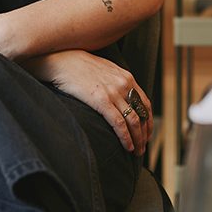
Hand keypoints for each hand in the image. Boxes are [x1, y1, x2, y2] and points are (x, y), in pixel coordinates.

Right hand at [24, 50, 151, 154]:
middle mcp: (124, 84)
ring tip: (136, 151)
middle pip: (141, 114)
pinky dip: (126, 138)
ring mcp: (113, 92)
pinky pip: (119, 123)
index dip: (148, 121)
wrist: (63, 60)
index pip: (145, 103)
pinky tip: (127, 147)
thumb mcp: (105, 69)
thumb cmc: (80, 66)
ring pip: (133, 121)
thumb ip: (116, 82)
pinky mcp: (101, 100)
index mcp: (126, 77)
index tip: (147, 133)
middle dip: (144, 134)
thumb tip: (121, 97)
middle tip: (143, 147)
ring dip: (137, 139)